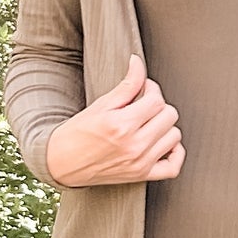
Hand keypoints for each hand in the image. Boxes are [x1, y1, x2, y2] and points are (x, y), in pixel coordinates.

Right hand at [45, 53, 184, 185]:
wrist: (62, 163)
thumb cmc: (77, 134)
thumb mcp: (101, 105)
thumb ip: (126, 85)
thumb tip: (138, 63)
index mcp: (122, 124)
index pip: (156, 100)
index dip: (151, 90)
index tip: (143, 89)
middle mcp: (134, 145)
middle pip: (169, 116)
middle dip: (159, 106)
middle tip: (145, 105)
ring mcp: (140, 162)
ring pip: (174, 136)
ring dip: (166, 126)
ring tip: (150, 123)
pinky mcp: (142, 175)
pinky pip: (173, 166)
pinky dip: (175, 153)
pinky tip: (164, 143)